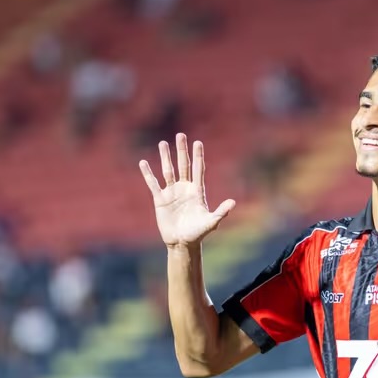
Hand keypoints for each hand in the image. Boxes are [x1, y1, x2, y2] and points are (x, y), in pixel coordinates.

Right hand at [139, 133, 235, 247]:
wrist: (182, 242)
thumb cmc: (198, 233)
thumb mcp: (211, 222)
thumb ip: (221, 212)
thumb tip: (233, 202)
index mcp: (197, 191)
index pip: (198, 169)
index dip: (198, 156)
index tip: (198, 143)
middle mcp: (185, 188)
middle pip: (183, 165)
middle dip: (182, 151)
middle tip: (181, 135)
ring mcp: (172, 193)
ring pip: (168, 171)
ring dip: (165, 157)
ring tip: (163, 143)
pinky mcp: (160, 199)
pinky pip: (153, 184)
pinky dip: (148, 174)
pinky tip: (143, 163)